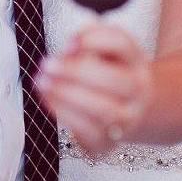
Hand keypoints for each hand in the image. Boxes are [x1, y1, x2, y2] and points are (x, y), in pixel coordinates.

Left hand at [36, 24, 151, 156]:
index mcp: (136, 62)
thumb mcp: (103, 49)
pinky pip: (88, 133)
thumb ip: (88, 37)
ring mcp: (127, 120)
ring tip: (43, 81)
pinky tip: (48, 98)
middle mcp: (138, 92)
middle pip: (114, 80)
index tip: (68, 42)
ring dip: (68, 95)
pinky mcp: (107, 143)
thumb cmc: (108, 71)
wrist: (127, 109)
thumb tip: (71, 47)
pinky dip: (65, 114)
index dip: (94, 40)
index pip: (121, 44)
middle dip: (77, 71)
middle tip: (47, 64)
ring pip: (103, 110)